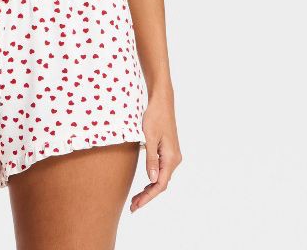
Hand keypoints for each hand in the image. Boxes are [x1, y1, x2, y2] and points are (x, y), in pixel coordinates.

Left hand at [129, 91, 181, 211]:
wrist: (161, 101)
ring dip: (149, 189)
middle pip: (161, 184)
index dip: (148, 197)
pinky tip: (145, 184)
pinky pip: (161, 169)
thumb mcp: (149, 137)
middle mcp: (174, 159)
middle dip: (147, 196)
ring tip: (136, 198)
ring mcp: (172, 155)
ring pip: (161, 177)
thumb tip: (151, 180)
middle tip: (133, 206)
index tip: (136, 205)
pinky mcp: (167, 150)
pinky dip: (152, 179)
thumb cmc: (154, 116)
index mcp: (171, 158)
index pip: (159, 184)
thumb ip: (151, 159)